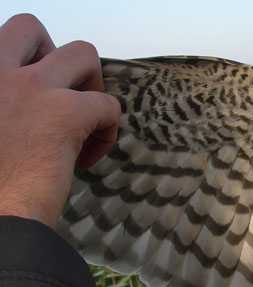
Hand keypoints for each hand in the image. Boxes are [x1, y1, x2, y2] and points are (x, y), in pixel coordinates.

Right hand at [0, 14, 119, 227]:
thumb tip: (22, 117)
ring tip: (82, 120)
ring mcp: (29, 87)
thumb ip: (3, 111)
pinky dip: (108, 130)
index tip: (28, 108)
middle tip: (58, 97)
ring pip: (82, 52)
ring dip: (90, 84)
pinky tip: (87, 158)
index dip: (21, 70)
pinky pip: (109, 105)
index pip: (0, 43)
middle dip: (53, 60)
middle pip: (31, 29)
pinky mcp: (65, 113)